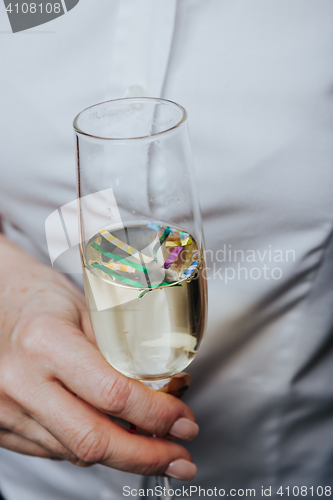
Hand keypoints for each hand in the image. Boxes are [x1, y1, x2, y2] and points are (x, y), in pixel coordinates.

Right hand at [0, 235, 197, 480]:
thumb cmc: (42, 298)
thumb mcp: (86, 311)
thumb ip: (119, 353)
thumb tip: (165, 390)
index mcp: (46, 342)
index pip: (112, 394)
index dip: (157, 415)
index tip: (183, 422)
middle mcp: (21, 382)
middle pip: (93, 440)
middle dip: (146, 457)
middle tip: (180, 459)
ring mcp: (6, 409)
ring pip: (75, 452)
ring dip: (122, 457)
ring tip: (155, 450)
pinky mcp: (2, 426)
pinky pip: (56, 450)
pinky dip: (92, 449)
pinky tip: (114, 440)